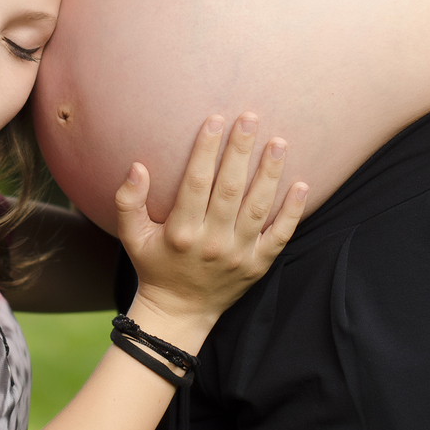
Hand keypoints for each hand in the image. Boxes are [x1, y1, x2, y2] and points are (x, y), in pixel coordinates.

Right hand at [114, 113, 307, 329]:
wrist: (179, 311)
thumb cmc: (153, 266)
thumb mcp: (131, 237)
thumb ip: (127, 202)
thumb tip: (137, 167)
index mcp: (181, 233)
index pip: (196, 183)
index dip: (206, 150)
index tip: (214, 120)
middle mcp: (212, 243)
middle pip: (230, 189)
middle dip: (241, 151)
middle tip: (250, 117)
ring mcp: (239, 255)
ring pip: (259, 208)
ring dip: (270, 173)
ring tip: (278, 142)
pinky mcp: (258, 265)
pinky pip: (280, 235)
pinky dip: (293, 211)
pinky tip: (302, 184)